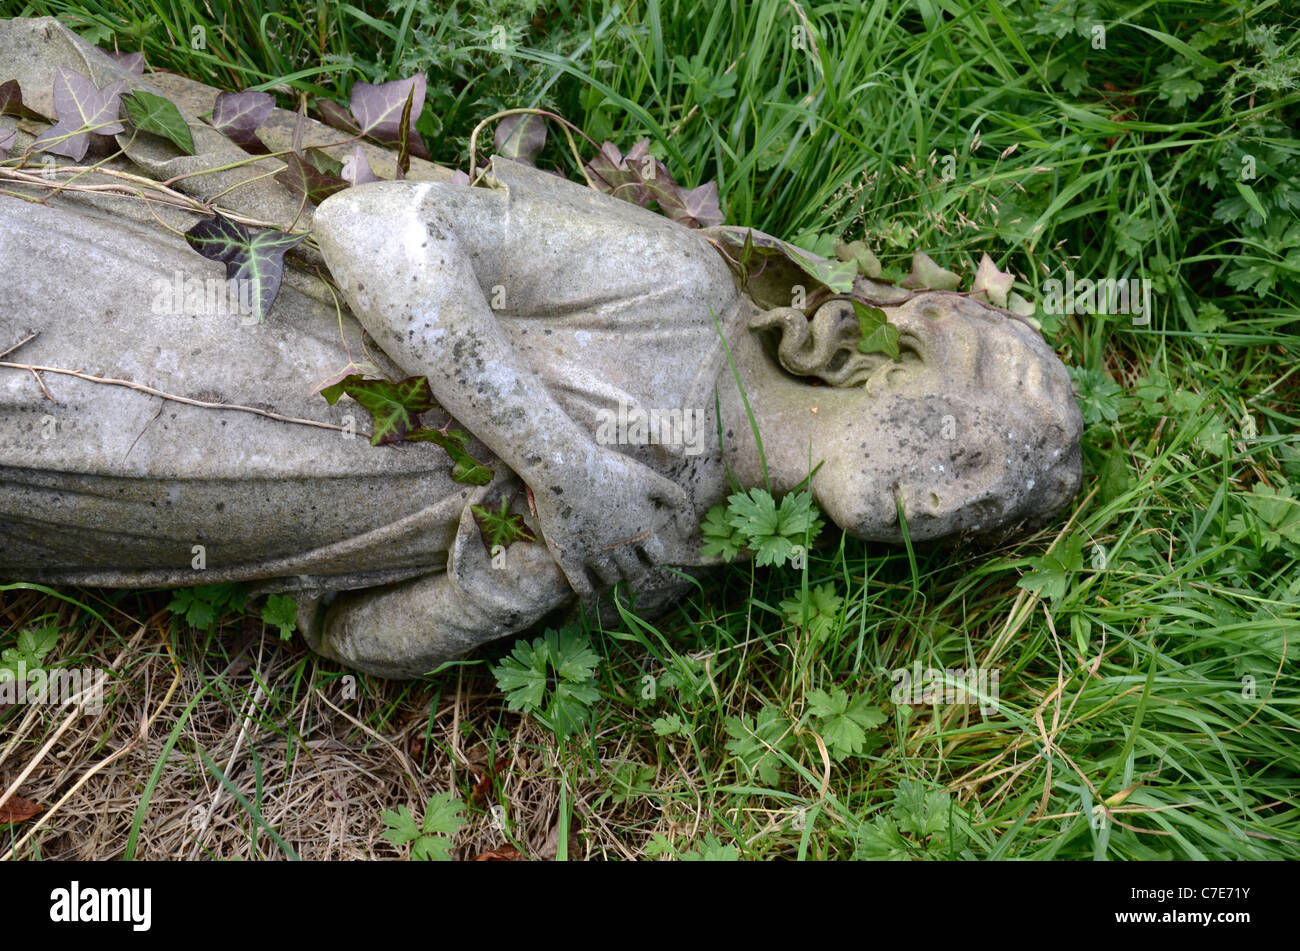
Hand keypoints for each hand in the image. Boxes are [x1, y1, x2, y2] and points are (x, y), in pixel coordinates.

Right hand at [529, 447, 694, 596]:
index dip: (651, 558)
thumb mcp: (645, 477)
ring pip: (609, 580)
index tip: (644, 554)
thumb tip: (683, 504)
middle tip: (627, 567)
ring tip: (607, 574)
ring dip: (611, 578)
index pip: (655, 558)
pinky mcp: (569, 558)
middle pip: (633, 573)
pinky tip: (587, 585)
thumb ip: (668, 492)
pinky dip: (588, 590)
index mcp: (641, 532)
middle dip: (633, 571)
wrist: (565, 469)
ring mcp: (594, 555)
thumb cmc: (607, 469)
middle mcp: (621, 549)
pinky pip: (582, 587)